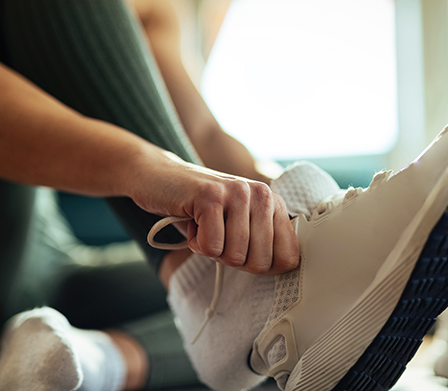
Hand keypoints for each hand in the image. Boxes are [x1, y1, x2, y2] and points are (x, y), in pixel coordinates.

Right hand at [130, 150, 298, 274]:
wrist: (158, 176)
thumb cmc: (200, 207)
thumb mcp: (238, 224)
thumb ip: (263, 243)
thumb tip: (281, 271)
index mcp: (273, 204)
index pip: (289, 257)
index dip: (264, 268)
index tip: (244, 253)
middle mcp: (261, 195)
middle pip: (261, 262)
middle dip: (233, 260)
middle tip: (218, 236)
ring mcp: (237, 193)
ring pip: (234, 257)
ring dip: (212, 250)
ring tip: (204, 225)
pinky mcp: (210, 196)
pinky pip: (211, 247)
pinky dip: (196, 243)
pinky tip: (193, 221)